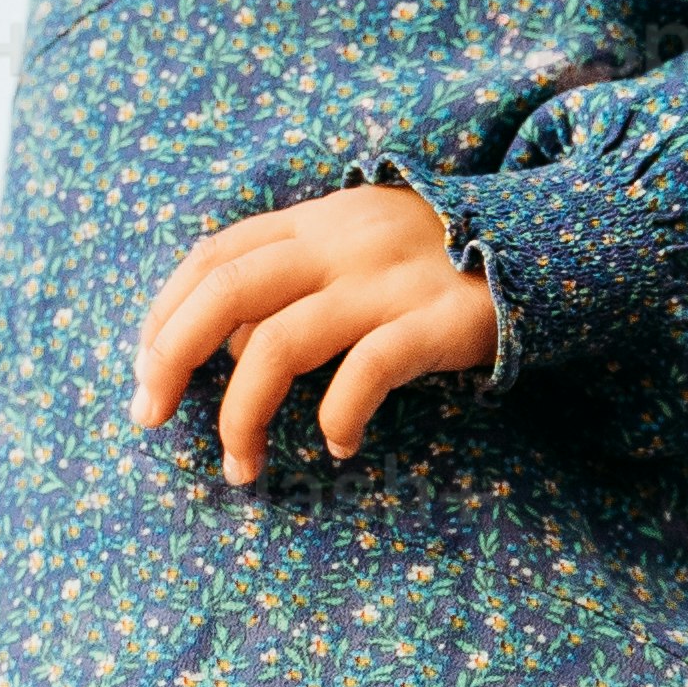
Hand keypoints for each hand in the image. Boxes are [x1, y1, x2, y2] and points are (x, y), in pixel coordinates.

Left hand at [132, 184, 500, 488]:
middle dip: (171, 359)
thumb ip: (291, 279)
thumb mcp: (355, 247)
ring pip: (280, 344)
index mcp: (313, 221)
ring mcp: (387, 282)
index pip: (211, 256)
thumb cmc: (431, 263)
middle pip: (226, 292)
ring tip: (240, 466)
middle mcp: (340, 243)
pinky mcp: (435, 322)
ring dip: (241, 415)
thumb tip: (226, 342)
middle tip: (150, 418)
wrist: (543, 249)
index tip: (144, 374)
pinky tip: (337, 446)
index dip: (162, 316)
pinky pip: (366, 372)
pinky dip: (337, 417)